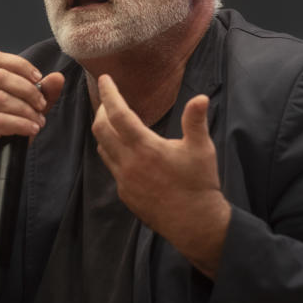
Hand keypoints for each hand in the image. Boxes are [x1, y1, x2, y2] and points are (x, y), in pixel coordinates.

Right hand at [0, 52, 63, 231]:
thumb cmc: (7, 138)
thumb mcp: (28, 112)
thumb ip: (43, 95)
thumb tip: (58, 77)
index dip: (19, 64)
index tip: (39, 78)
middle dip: (27, 89)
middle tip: (42, 105)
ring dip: (25, 109)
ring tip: (38, 121)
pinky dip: (19, 123)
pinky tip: (32, 130)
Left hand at [91, 74, 230, 277]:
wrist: (195, 223)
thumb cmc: (200, 183)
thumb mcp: (202, 149)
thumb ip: (195, 121)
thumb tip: (200, 97)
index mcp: (146, 148)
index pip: (118, 114)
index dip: (109, 94)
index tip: (104, 79)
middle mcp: (129, 163)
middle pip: (101, 129)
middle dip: (102, 110)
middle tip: (110, 99)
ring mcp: (124, 180)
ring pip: (103, 148)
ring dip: (104, 131)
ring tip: (114, 121)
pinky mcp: (125, 194)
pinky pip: (111, 166)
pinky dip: (112, 151)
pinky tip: (125, 149)